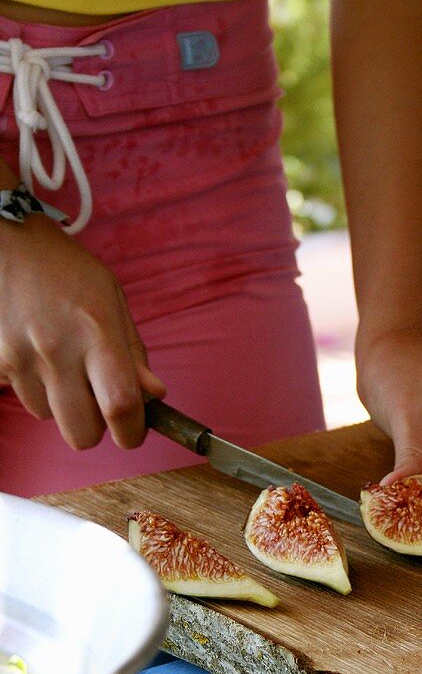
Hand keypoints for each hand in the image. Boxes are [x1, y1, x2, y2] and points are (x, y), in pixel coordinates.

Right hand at [0, 214, 164, 450]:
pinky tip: (39, 357)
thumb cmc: (66, 270)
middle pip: (82, 433)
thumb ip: (133, 352)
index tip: (134, 433)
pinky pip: (25, 398)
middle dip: (96, 428)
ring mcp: (21, 358)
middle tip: (99, 402)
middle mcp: (57, 350)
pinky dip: (38, 389)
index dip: (133, 432)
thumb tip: (154, 393)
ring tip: (64, 365)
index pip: (120, 406)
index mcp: (96, 333)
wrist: (6, 240)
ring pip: (50, 417)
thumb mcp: (112, 300)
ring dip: (63, 405)